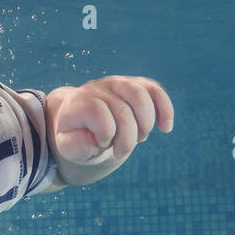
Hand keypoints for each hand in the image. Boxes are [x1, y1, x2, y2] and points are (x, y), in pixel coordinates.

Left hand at [47, 76, 173, 166]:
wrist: (83, 126)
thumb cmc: (77, 139)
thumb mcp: (69, 148)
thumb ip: (74, 146)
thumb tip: (94, 140)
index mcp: (77, 103)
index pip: (97, 113)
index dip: (105, 135)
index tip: (102, 144)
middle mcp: (96, 88)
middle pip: (122, 110)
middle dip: (127, 138)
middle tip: (120, 151)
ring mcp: (116, 83)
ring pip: (140, 94)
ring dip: (145, 124)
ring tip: (139, 138)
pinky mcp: (133, 84)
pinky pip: (154, 89)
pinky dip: (164, 109)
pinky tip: (165, 128)